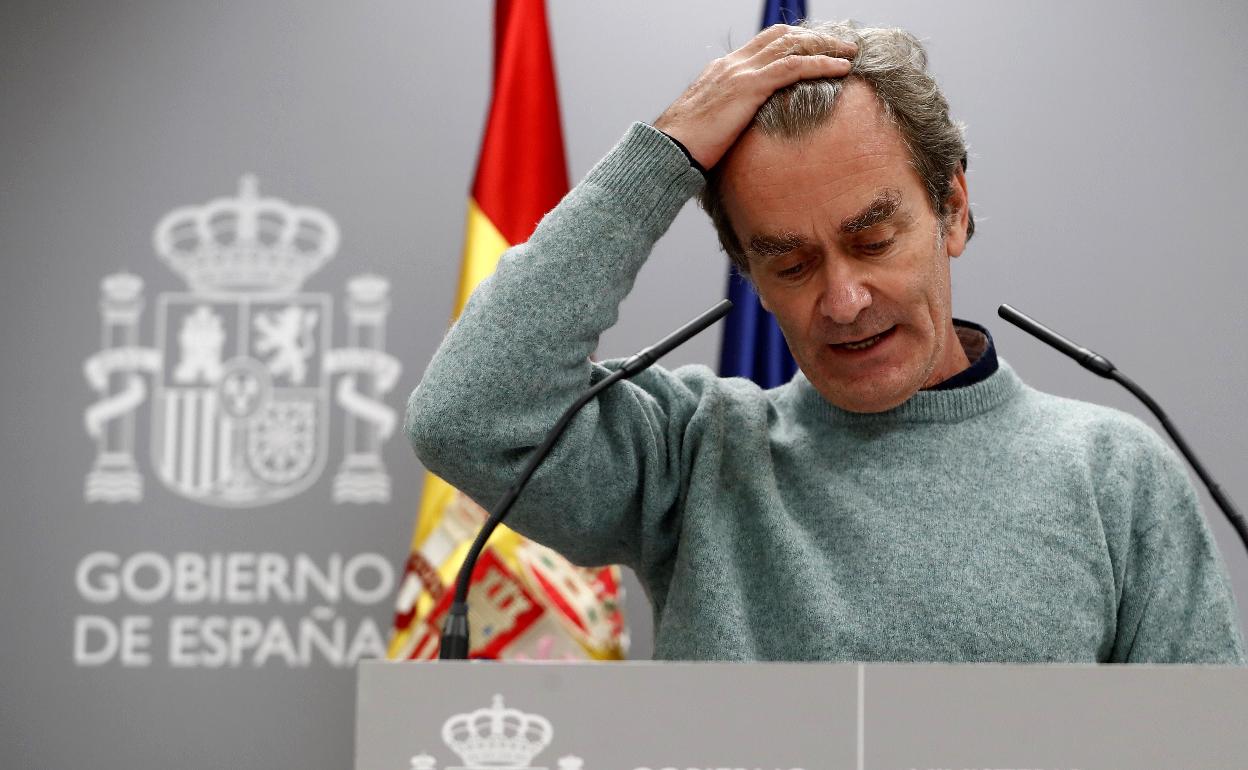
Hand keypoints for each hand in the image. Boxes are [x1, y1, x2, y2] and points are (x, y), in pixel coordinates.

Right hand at [654, 25, 855, 169]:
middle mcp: (732, 64)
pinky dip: (821, 64)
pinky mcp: (749, 87)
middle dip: (814, 37)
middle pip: (781, 36)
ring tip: (850, 53)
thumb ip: (729, 120)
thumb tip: (742, 136)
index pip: (764, 44)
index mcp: (722, 70)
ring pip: (792, 46)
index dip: (794, 42)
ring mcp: (741, 72)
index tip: (817, 49)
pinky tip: (841, 69)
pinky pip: (794, 67)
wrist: (668, 149)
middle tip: (841, 45)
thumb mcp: (710, 127)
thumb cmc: (685, 147)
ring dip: (825, 47)